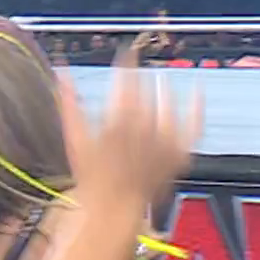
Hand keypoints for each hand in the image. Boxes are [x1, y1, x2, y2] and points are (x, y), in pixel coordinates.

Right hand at [59, 55, 200, 211]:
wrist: (116, 207)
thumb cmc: (93, 176)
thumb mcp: (75, 139)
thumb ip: (70, 104)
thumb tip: (62, 73)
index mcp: (117, 122)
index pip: (126, 81)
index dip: (127, 63)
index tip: (127, 52)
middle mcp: (143, 129)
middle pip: (146, 93)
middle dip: (142, 77)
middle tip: (138, 69)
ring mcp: (164, 142)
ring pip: (169, 106)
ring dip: (165, 91)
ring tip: (161, 80)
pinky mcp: (179, 153)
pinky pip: (193, 126)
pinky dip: (197, 107)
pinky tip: (197, 89)